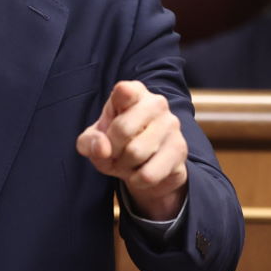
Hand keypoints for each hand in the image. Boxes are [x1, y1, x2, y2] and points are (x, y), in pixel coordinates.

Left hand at [77, 81, 187, 220]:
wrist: (147, 168)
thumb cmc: (117, 144)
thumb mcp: (95, 141)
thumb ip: (90, 142)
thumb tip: (102, 148)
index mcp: (133, 92)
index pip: (123, 91)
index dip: (109, 116)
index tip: (109, 124)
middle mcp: (156, 102)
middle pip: (122, 129)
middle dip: (111, 150)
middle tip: (114, 154)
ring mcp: (171, 124)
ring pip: (135, 153)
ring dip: (124, 166)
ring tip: (128, 162)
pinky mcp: (180, 148)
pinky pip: (149, 173)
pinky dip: (137, 180)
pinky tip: (140, 173)